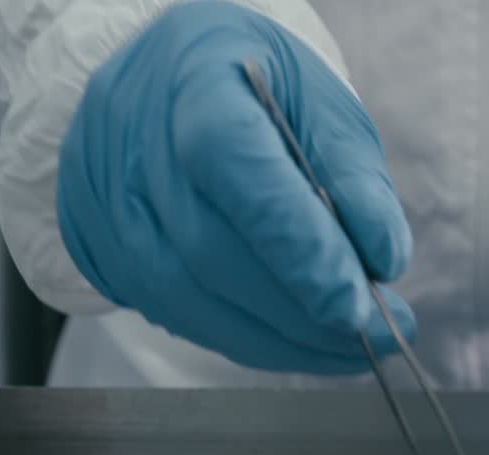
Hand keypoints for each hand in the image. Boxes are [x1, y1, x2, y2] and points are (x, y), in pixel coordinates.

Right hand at [57, 0, 413, 373]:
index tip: (357, 300)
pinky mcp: (104, 251)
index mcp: (194, 75)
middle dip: (301, 307)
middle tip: (377, 332)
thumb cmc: (265, 93)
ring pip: (188, 296)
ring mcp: (107, 200)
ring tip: (352, 345)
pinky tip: (303, 343)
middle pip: (209, 246)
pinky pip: (178, 315)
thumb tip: (384, 259)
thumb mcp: (324, 106)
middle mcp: (131, 137)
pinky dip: (250, 339)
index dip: (296, 241)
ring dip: (281, 337)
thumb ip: (356, 178)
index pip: (234, 162)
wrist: (180, 86)